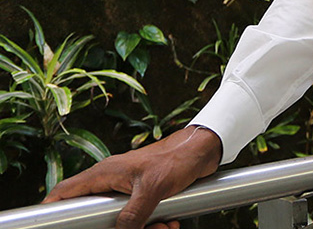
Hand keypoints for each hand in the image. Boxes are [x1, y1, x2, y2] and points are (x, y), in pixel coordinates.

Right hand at [43, 125, 222, 228]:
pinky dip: (155, 224)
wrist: (204, 150)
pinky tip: (171, 223)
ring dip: (144, 228)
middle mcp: (112, 181)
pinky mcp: (145, 193)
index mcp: (104, 173)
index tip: (51, 224)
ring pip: (123, 220)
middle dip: (115, 228)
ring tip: (165, 228)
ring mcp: (128, 188)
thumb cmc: (177, 159)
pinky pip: (142, 217)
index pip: (66, 191)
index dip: (53, 207)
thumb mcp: (153, 189)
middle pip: (97, 214)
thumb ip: (133, 213)